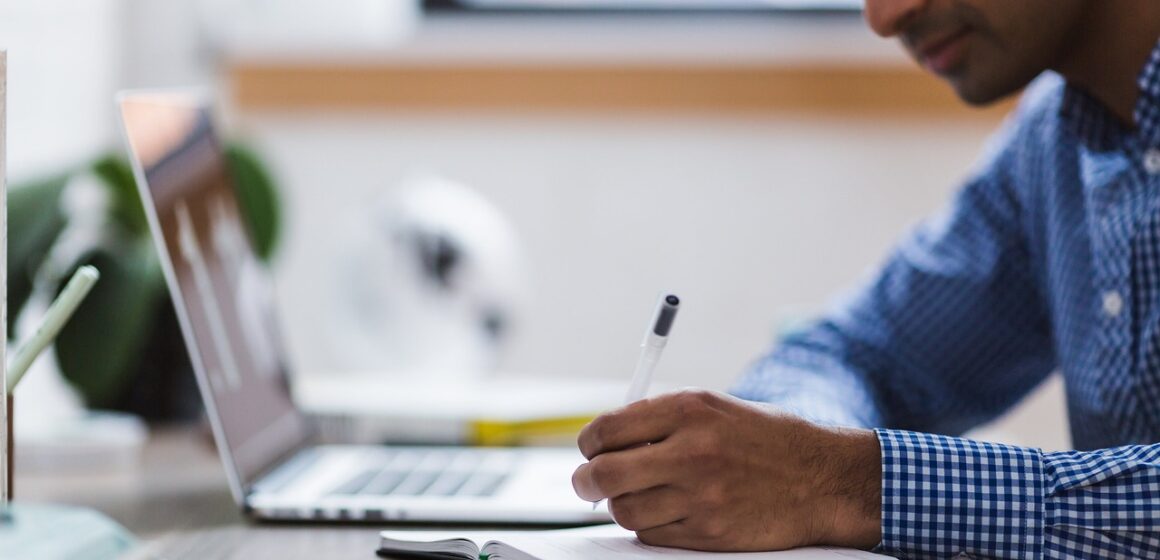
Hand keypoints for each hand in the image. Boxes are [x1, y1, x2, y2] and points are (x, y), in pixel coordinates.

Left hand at [572, 389, 880, 550]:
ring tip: (637, 495)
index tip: (590, 449)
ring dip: (621, 505)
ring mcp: (700, 496)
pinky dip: (649, 526)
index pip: (607, 429)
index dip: (588, 443)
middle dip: (586, 481)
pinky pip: (652, 535)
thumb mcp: (714, 408)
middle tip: (587, 482)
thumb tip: (605, 440)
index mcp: (689, 410)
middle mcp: (691, 451)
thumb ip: (660, 418)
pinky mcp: (708, 533)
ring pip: (623, 510)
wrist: (822, 479)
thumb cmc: (765, 440)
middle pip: (604, 474)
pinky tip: (667, 511)